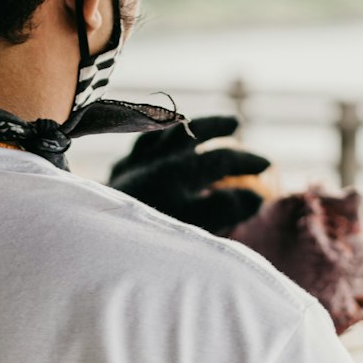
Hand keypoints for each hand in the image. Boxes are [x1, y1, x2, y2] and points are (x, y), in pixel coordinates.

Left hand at [106, 115, 270, 234]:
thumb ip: (226, 209)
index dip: (246, 160)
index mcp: (181, 171)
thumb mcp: (195, 226)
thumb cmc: (148, 236)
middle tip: (234, 124)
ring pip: (161, 132)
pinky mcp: (114, 173)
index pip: (222, 158)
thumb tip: (256, 196)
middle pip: (192, 133)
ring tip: (193, 123)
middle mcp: (157, 159)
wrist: (96, 239)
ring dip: (182, 125)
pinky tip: (152, 138)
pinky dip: (147, 137)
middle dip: (216, 126)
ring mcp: (134, 163)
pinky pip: (133, 145)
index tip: (266, 165)